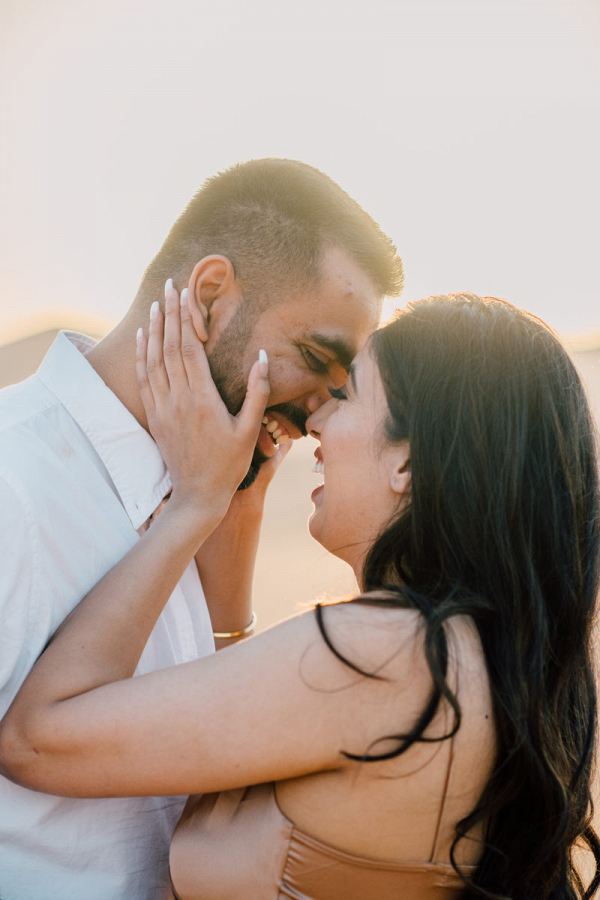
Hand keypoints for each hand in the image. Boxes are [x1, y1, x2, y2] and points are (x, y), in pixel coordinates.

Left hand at [136, 281, 269, 516]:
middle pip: (169, 347)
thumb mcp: (250, 431)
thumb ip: (257, 393)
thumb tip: (263, 358)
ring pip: (153, 360)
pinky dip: (142, 356)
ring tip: (154, 305)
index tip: (184, 294)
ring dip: (153, 330)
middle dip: (168, 314)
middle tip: (167, 287)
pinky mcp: (155, 417)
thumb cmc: (229, 465)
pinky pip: (144, 379)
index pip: (190, 348)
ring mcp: (163, 408)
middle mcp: (178, 399)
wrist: (197, 495)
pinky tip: (143, 340)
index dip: (186, 318)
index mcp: (203, 399)